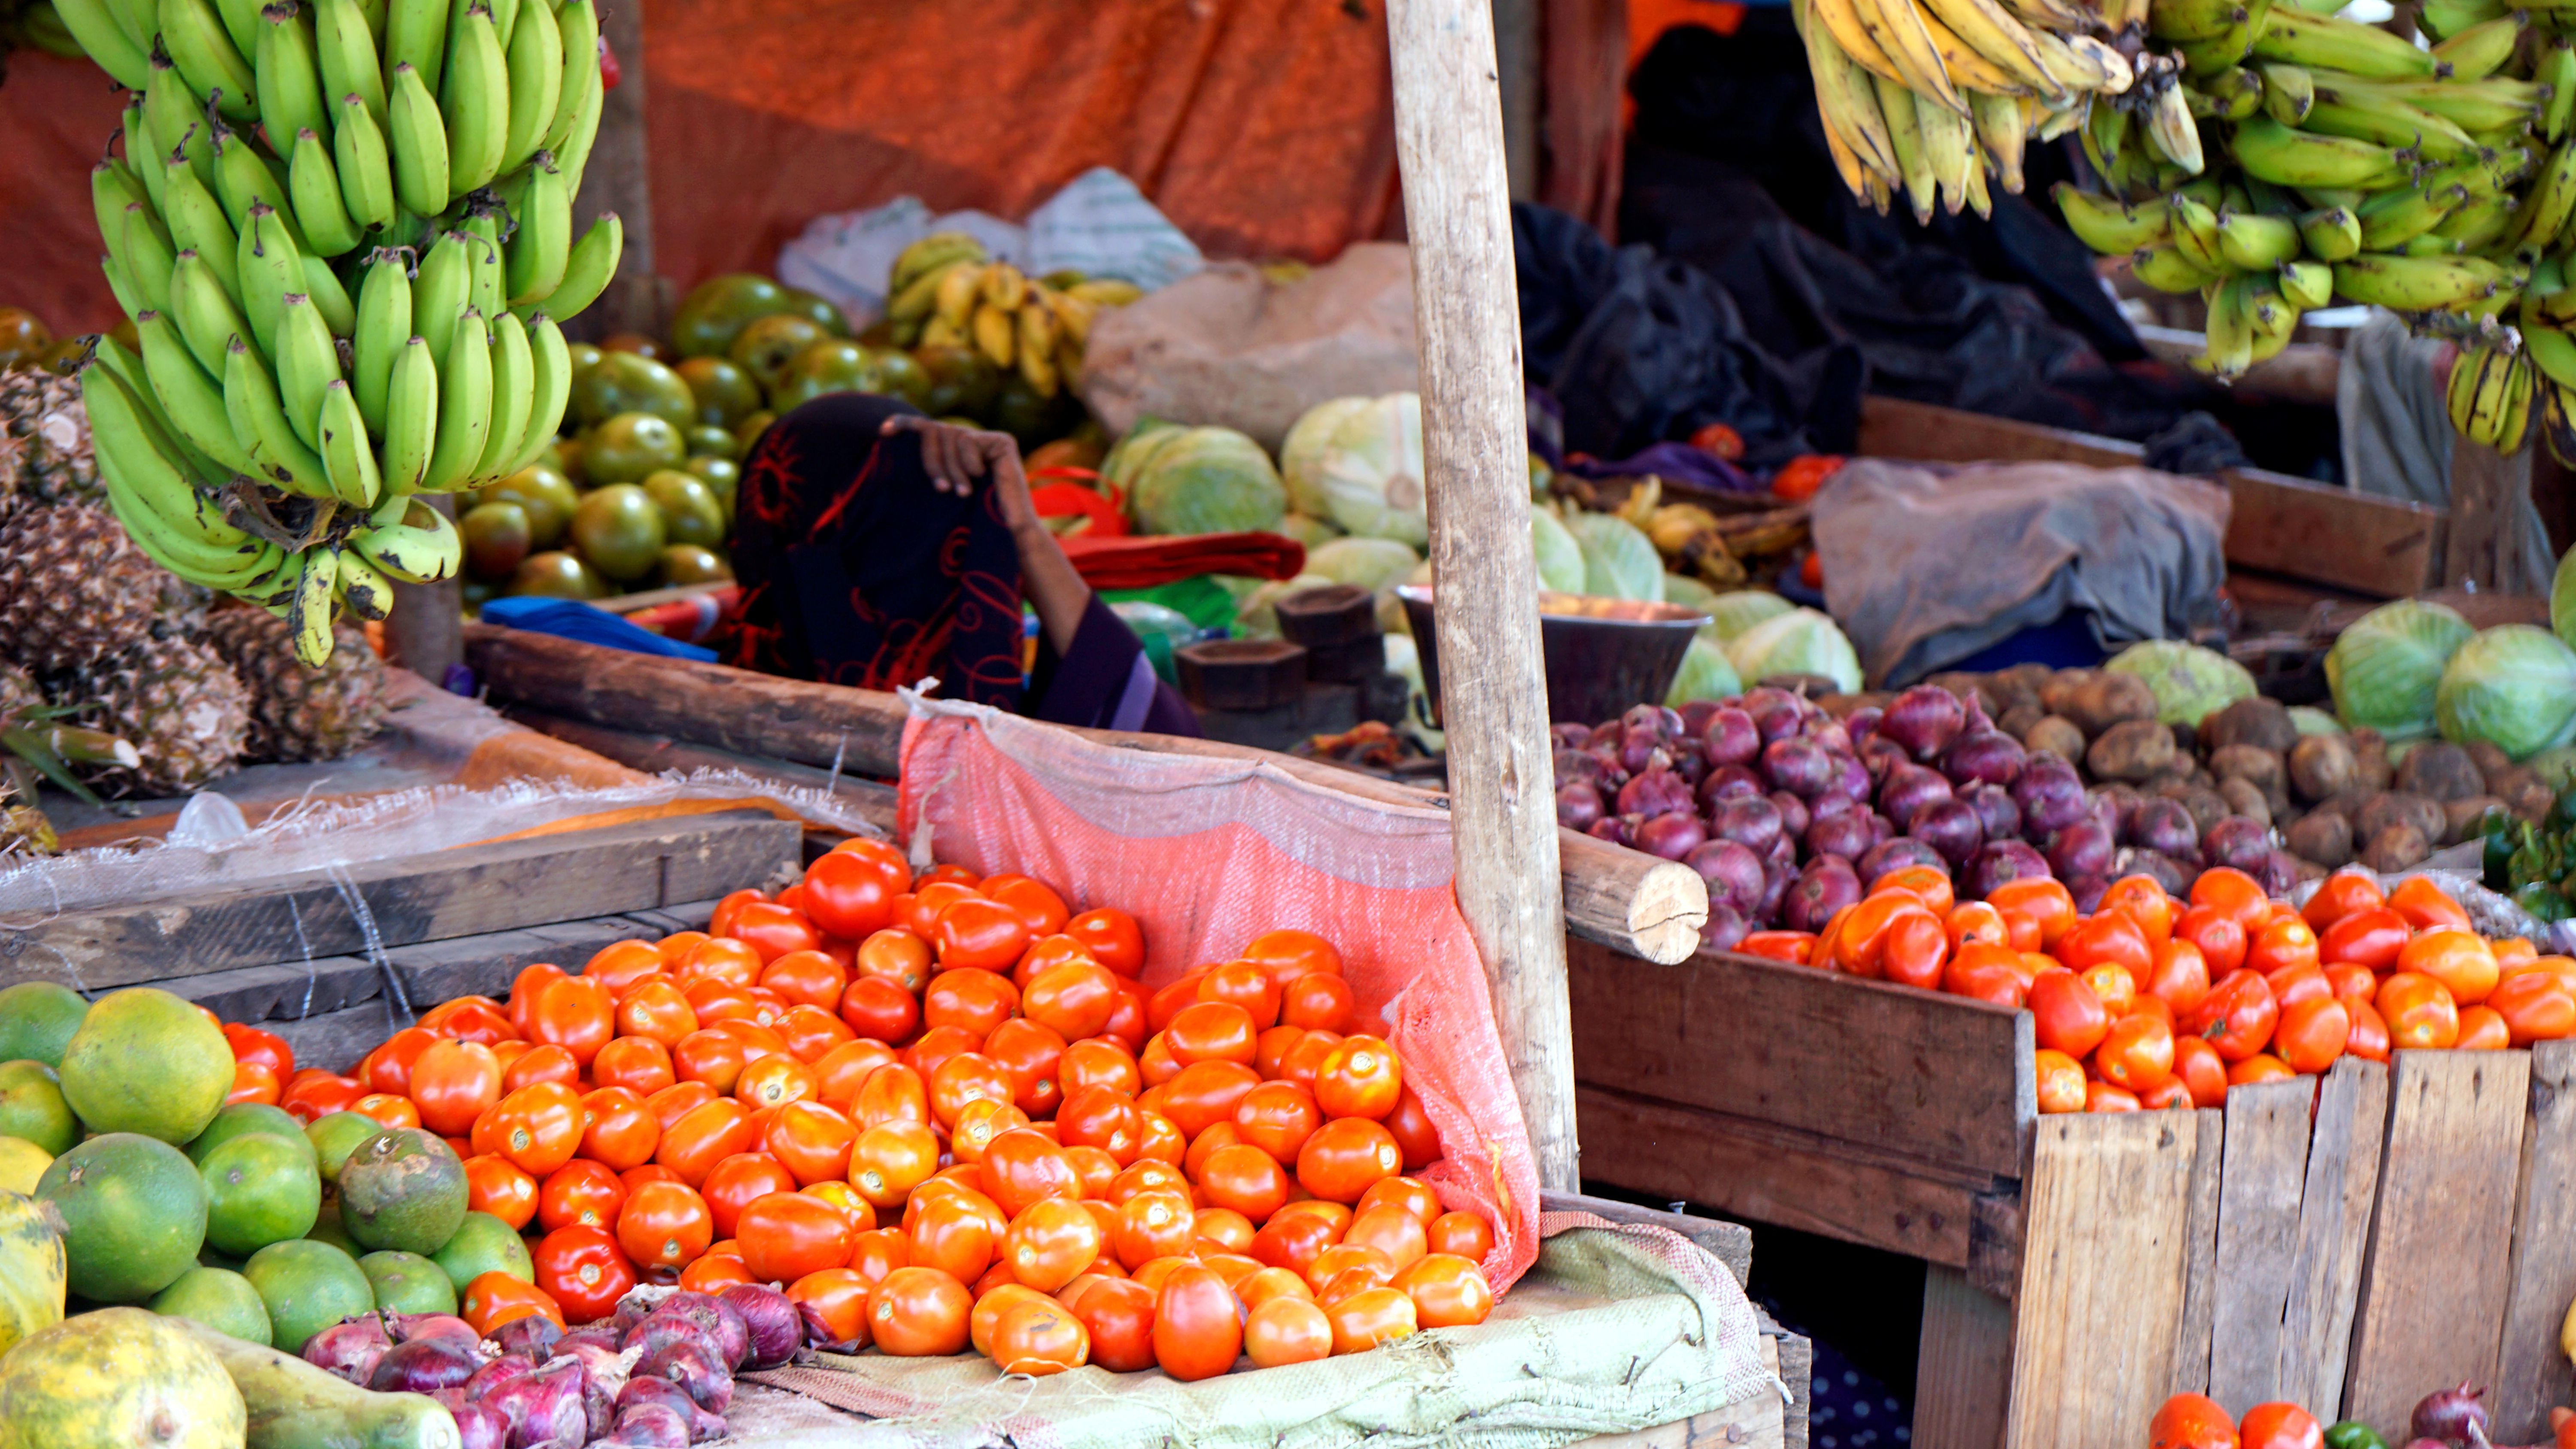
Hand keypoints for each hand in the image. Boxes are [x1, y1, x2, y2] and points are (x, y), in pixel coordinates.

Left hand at [881, 415, 1036, 533]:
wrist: (1007, 535)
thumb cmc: (973, 520)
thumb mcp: (941, 490)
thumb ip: (929, 469)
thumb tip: (893, 447)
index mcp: (955, 451)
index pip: (927, 428)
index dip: (906, 424)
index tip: (884, 431)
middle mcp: (972, 441)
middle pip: (936, 430)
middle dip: (932, 460)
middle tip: (940, 489)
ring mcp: (988, 439)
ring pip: (952, 435)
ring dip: (952, 467)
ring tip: (962, 492)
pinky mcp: (1003, 442)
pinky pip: (968, 440)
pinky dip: (968, 461)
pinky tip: (980, 477)